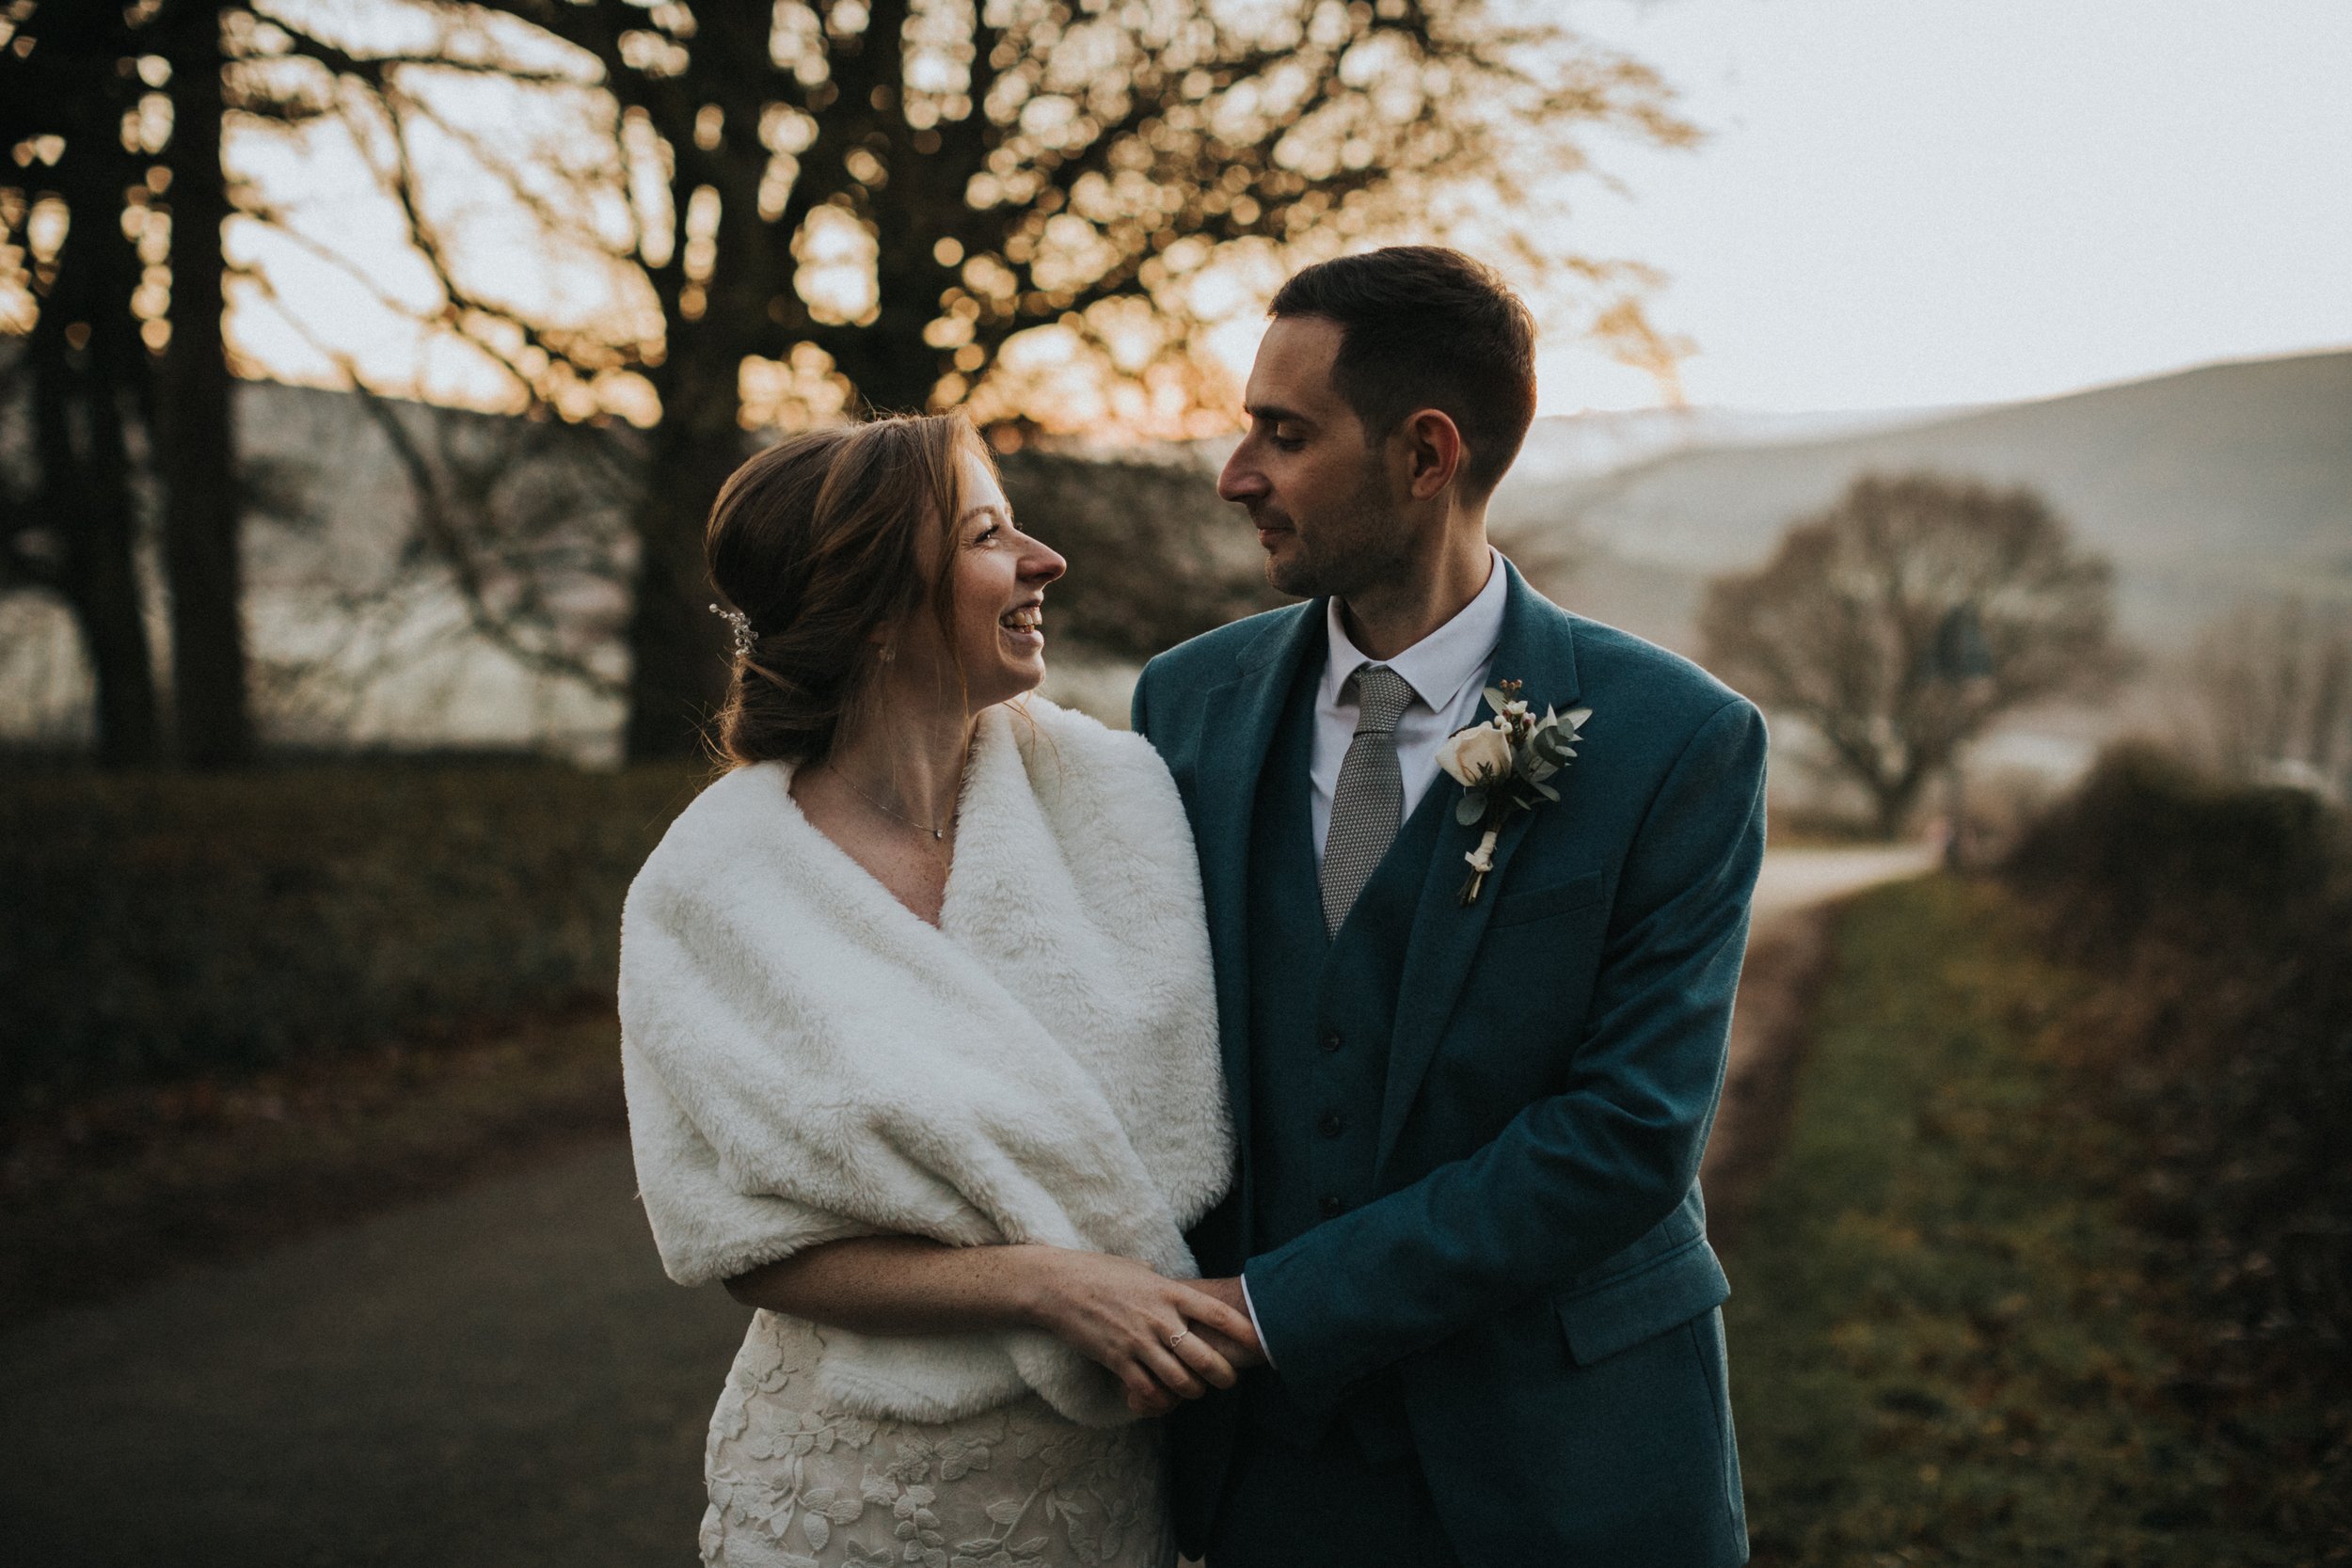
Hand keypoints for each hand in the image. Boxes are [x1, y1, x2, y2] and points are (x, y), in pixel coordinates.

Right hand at [1023, 1250, 1260, 1416]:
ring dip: (1193, 1391)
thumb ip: (1163, 1285)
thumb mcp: (1139, 1270)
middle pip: (1205, 1358)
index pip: (1217, 1313)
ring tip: (1196, 1389)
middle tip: (1228, 1379)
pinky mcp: (1118, 1361)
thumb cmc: (1099, 1272)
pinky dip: (1160, 1401)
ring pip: (1181, 1381)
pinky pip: (1149, 1391)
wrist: (1057, 1286)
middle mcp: (1159, 1319)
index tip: (1256, 1342)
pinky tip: (1163, 1399)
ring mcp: (1138, 1342)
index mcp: (1169, 1292)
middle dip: (1224, 1375)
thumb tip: (1178, 1292)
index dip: (1242, 1331)